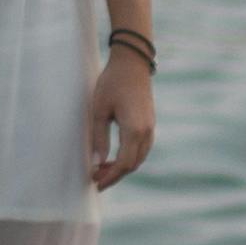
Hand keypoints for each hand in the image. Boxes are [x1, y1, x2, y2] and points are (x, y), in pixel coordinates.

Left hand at [89, 50, 154, 188]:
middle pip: (133, 165)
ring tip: (102, 169)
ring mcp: (150, 127)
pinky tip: (114, 157)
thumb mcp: (99, 110)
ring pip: (139, 158)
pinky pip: (142, 149)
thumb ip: (99, 138)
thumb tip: (97, 163)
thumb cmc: (112, 83)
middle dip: (115, 175)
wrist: (132, 62)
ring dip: (122, 167)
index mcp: (134, 130)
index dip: (109, 176)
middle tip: (96, 179)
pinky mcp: (149, 123)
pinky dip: (129, 158)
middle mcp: (146, 132)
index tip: (95, 182)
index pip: (124, 164)